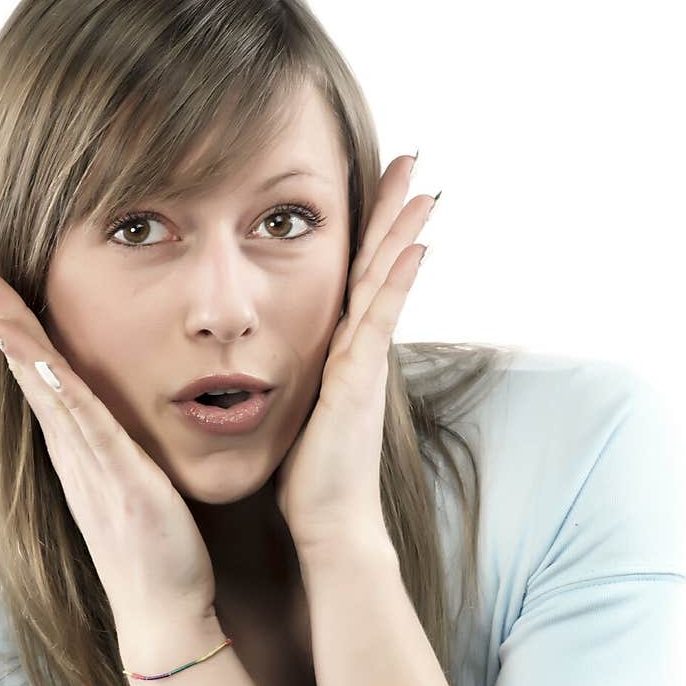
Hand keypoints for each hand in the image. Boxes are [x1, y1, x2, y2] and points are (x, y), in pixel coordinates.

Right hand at [0, 272, 216, 624]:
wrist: (162, 613)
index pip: (42, 382)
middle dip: (7, 326)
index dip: (19, 336)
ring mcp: (93, 470)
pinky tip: (48, 361)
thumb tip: (112, 423)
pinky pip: (90, 431)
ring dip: (24, 346)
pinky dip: (65, 394)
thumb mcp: (127, 487)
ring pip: (51, 396)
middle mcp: (75, 457)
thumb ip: (114, 451)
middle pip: (33, 379)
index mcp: (78, 454)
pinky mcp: (121, 484)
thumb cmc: (152, 551)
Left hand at [274, 155, 436, 553]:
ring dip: (403, 233)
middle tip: (411, 161)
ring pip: (384, 284)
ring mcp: (364, 364)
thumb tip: (261, 361)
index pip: (355, 277)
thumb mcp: (294, 411)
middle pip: (377, 265)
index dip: (368, 231)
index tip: (376, 185)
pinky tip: (417, 248)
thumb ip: (292, 379)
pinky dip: (397, 285)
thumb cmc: (309, 477)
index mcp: (340, 352)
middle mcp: (359, 351)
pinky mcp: (359, 384)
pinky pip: (381, 323)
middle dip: (393, 213)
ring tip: (424, 186)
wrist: (329, 524)